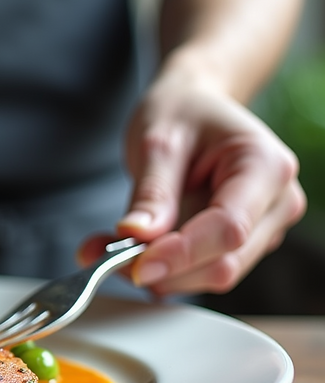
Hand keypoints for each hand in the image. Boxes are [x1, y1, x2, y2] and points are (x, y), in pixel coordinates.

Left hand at [80, 69, 305, 295]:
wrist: (193, 108)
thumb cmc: (181, 112)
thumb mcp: (157, 141)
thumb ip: (151, 191)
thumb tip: (136, 237)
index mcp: (266, 166)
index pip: (229, 228)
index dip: (181, 253)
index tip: (135, 263)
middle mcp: (277, 202)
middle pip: (225, 261)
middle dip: (164, 268)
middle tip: (104, 255)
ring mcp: (264, 227)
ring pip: (212, 274)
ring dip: (159, 273)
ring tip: (108, 248)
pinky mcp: (242, 244)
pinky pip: (201, 270)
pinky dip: (163, 269)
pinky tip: (130, 250)